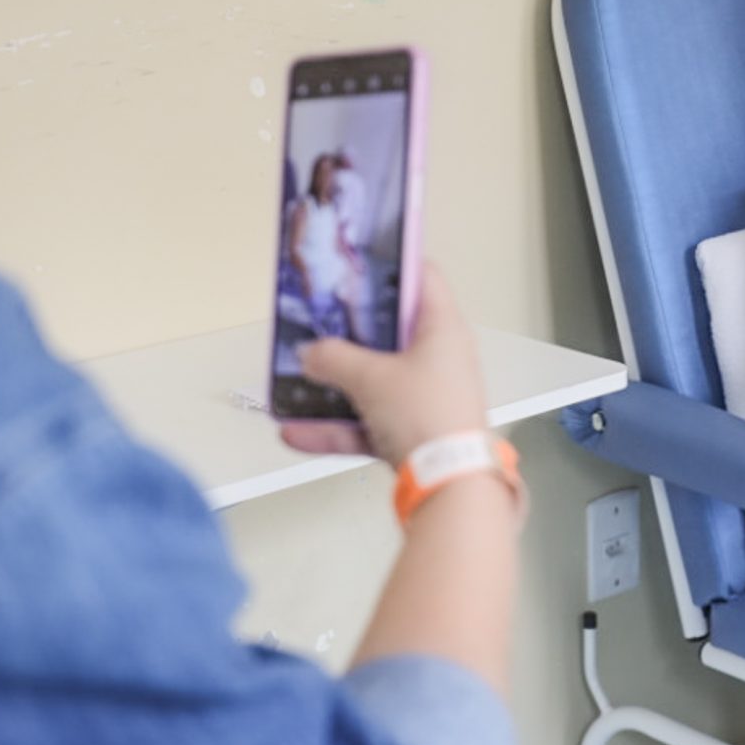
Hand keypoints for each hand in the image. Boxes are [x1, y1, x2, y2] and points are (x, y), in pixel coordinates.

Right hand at [288, 265, 486, 463]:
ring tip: (297, 379)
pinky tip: (295, 432)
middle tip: (315, 318)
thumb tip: (310, 352)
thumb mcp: (372, 377)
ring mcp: (426, 397)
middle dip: (349, 331)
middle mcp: (439, 358)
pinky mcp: (414, 433)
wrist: (449, 485)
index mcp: (442, 328)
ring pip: (375, 381)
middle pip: (390, 332)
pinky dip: (336, 427)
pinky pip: (369, 422)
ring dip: (335, 384)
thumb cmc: (426, 414)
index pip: (421, 277)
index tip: (356, 260)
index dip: (390, 263)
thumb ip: (334, 359)